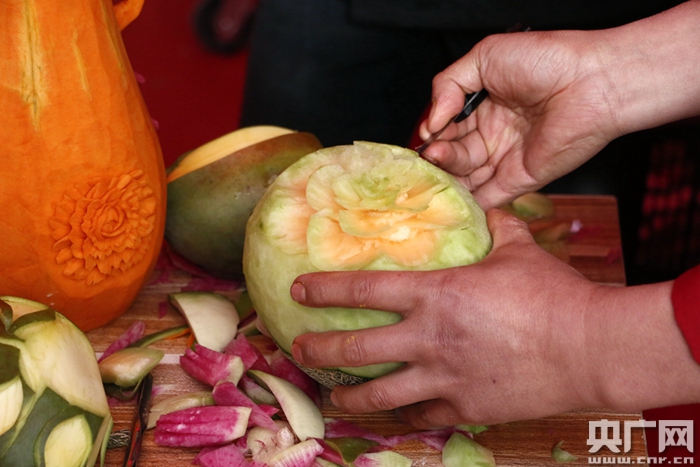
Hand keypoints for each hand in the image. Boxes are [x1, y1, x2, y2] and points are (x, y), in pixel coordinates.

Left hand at [290, 209, 601, 426]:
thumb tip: (491, 209)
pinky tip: (392, 417)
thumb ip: (497, 228)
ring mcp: (442, 377)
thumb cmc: (552, 295)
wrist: (588, 348)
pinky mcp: (463, 407)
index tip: (299, 290)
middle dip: (318, 350)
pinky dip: (402, 417)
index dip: (323, 289)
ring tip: (331, 397)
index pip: (362, 290)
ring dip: (347, 397)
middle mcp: (427, 337)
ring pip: (378, 394)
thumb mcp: (519, 250)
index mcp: (434, 293)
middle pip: (355, 349)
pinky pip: (420, 416)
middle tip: (298, 349)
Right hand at [419, 30, 619, 209]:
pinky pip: (487, 197)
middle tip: (431, 151)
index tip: (426, 134)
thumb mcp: (485, 56)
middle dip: (437, 154)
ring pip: (465, 176)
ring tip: (437, 161)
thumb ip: (447, 84)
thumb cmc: (546, 60)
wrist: (591, 82)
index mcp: (484, 106)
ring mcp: (505, 158)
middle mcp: (493, 134)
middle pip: (452, 154)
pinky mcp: (519, 180)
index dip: (432, 132)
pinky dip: (467, 201)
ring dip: (447, 173)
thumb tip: (431, 122)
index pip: (446, 127)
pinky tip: (449, 193)